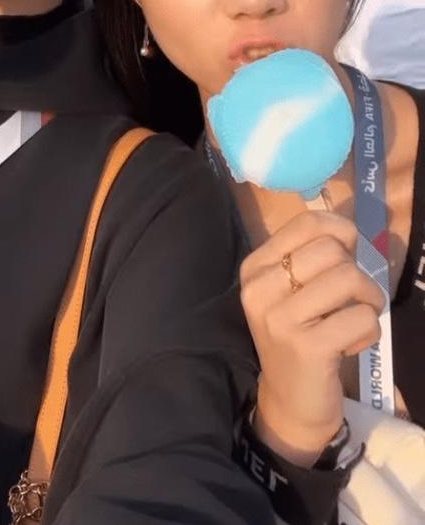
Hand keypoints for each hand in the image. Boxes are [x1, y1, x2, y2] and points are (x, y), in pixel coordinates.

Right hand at [240, 210, 383, 465]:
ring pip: (349, 279)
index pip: (307, 223)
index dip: (340, 232)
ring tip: (355, 319)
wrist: (290, 400)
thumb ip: (311, 256)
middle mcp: (259, 288)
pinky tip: (349, 344)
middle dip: (356, 273)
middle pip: (331, 250)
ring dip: (368, 300)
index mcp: (255, 267)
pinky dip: (369, 330)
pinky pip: (361, 317)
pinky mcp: (306, 347)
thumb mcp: (291, 291)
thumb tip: (347, 229)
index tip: (345, 256)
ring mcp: (280, 318)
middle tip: (351, 300)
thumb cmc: (298, 336)